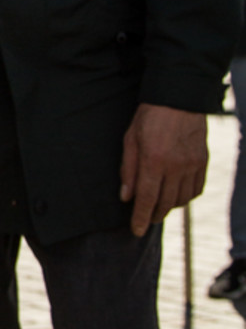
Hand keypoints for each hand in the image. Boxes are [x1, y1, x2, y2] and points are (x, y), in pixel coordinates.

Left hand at [119, 104, 208, 236]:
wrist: (179, 97)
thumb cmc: (149, 117)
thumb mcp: (130, 140)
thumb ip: (128, 170)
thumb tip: (126, 197)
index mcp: (153, 160)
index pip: (146, 199)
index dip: (140, 218)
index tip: (136, 231)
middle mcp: (175, 166)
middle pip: (165, 203)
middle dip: (153, 215)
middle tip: (145, 219)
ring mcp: (192, 165)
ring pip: (182, 199)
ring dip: (169, 207)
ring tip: (158, 207)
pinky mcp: (203, 161)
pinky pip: (196, 189)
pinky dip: (185, 197)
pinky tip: (176, 195)